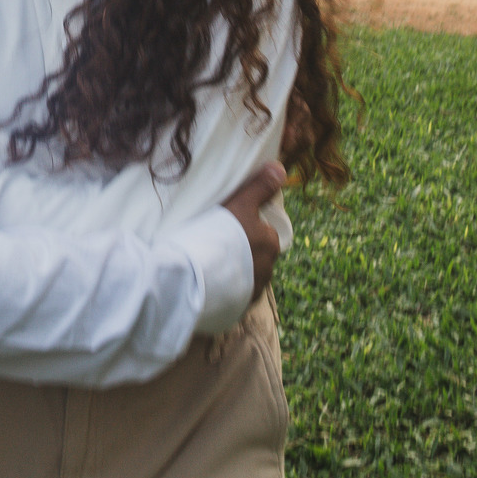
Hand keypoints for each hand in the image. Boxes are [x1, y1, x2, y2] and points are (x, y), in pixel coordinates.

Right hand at [223, 162, 286, 303]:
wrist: (195, 276)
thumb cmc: (220, 234)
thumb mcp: (240, 203)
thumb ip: (260, 187)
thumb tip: (281, 168)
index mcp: (271, 244)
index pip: (264, 232)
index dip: (247, 227)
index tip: (229, 225)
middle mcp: (268, 270)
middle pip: (256, 255)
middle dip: (243, 251)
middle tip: (218, 242)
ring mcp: (253, 292)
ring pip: (246, 276)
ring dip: (235, 270)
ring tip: (211, 262)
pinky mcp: (238, 309)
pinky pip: (235, 294)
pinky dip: (226, 288)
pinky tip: (210, 281)